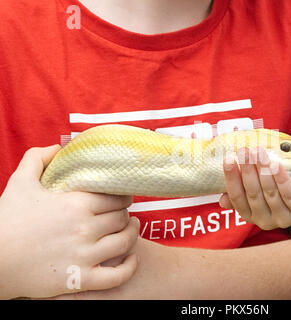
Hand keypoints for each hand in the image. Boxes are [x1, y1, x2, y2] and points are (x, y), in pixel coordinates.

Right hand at [0, 146, 139, 298]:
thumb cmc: (7, 221)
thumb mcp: (20, 183)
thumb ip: (38, 159)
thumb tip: (57, 148)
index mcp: (76, 204)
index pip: (116, 197)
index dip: (122, 196)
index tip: (121, 196)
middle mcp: (85, 229)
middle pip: (122, 217)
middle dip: (125, 213)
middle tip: (123, 213)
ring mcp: (84, 255)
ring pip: (126, 242)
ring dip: (132, 234)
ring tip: (131, 228)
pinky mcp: (80, 279)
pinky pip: (117, 276)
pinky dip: (130, 267)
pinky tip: (132, 259)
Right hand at [219, 147, 290, 229]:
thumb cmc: (283, 186)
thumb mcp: (261, 190)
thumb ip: (243, 192)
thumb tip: (222, 200)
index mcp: (251, 215)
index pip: (237, 198)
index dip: (232, 179)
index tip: (228, 160)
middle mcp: (265, 221)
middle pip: (253, 194)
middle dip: (247, 171)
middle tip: (244, 151)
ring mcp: (284, 218)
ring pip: (270, 193)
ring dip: (263, 171)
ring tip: (258, 152)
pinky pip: (289, 195)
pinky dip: (281, 179)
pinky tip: (276, 165)